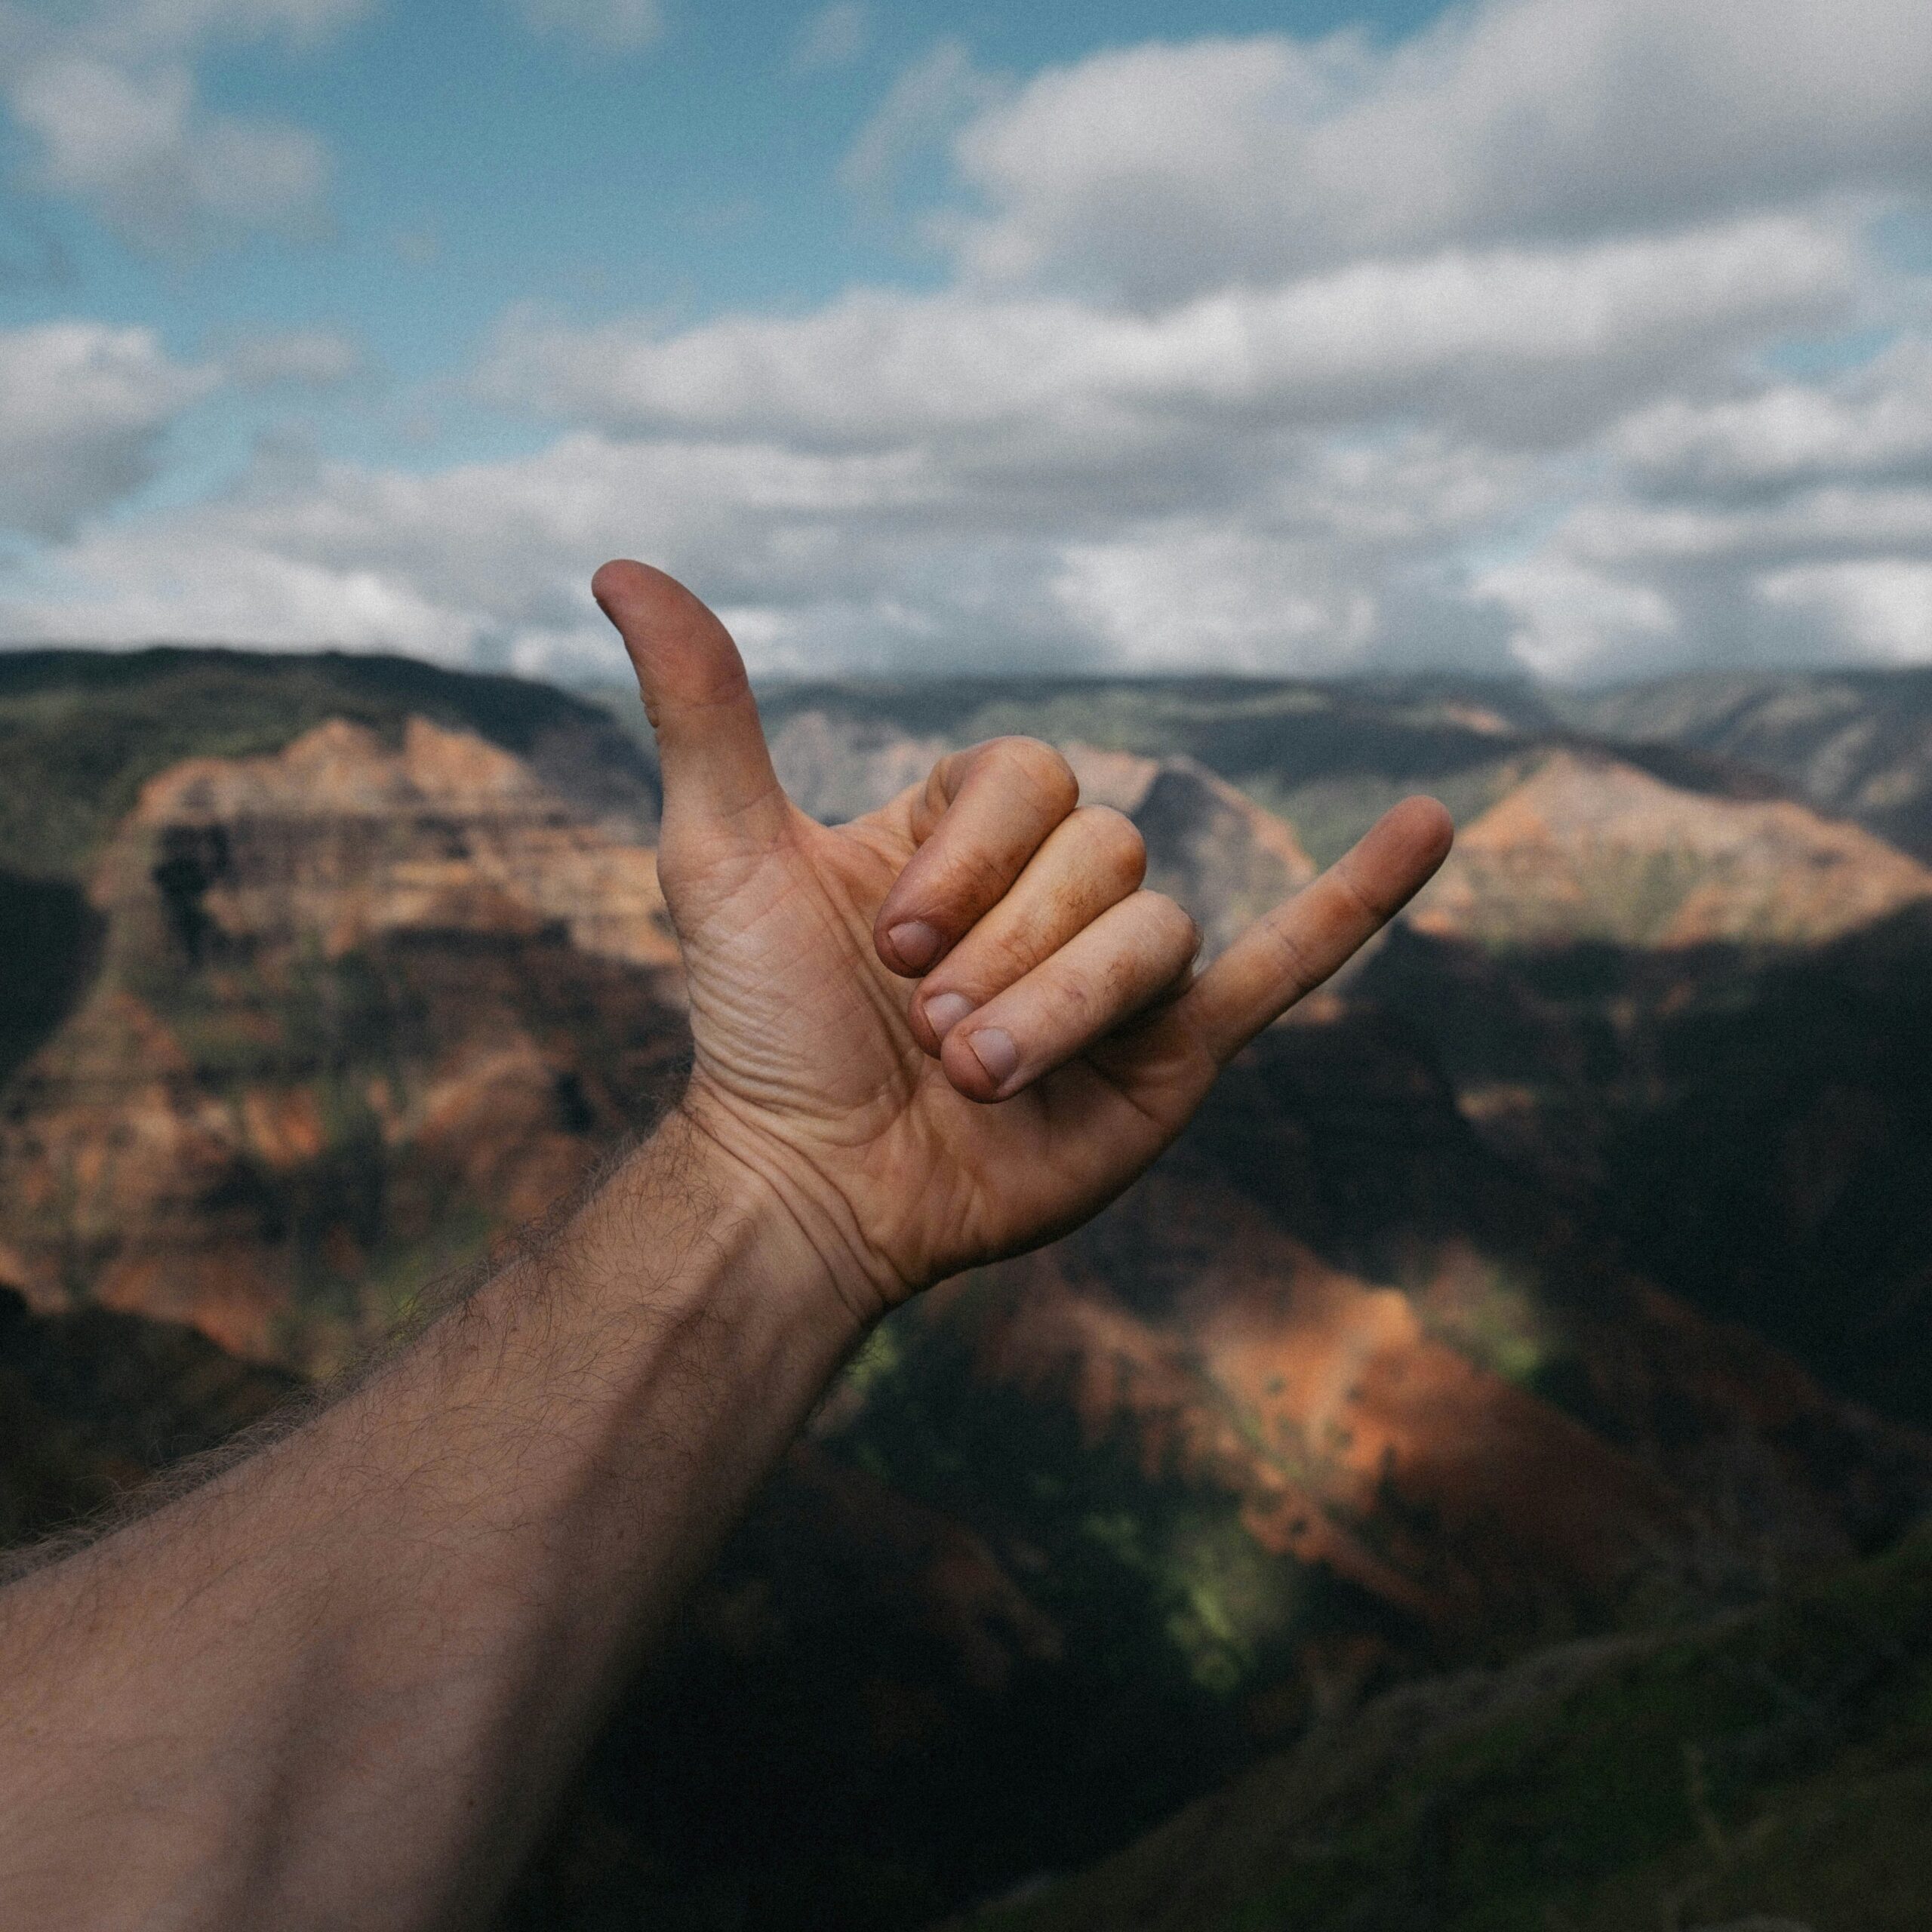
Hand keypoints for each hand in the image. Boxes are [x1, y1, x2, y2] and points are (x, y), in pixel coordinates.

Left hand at [594, 563, 1452, 1322]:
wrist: (812, 1187)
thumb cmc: (760, 1027)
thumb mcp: (725, 854)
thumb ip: (704, 710)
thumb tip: (621, 562)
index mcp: (973, 832)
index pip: (1035, 777)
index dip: (971, 855)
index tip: (888, 938)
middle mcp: (1056, 889)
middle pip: (1103, 853)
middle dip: (1004, 949)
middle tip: (925, 1026)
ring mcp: (1124, 970)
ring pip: (1157, 929)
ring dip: (1060, 1007)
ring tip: (975, 1078)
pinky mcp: (1179, 1052)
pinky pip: (1290, 961)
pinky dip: (1362, 900)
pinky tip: (1435, 823)